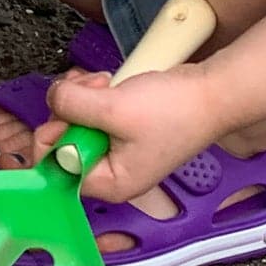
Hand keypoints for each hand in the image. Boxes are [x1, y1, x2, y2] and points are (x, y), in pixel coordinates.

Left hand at [43, 65, 223, 206]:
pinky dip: (93, 92)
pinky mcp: (122, 127)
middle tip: (90, 90)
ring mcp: (117, 148)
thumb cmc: (176, 111)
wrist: (212, 92)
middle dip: (69, 108)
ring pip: (74, 120)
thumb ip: (72, 105)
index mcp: (110, 183)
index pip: (56, 170)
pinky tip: (108, 82)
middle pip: (62, 141)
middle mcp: (111, 171)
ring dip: (81, 95)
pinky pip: (91, 111)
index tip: (65, 112)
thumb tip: (52, 99)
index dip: (52, 136)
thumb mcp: (114, 107)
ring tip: (103, 83)